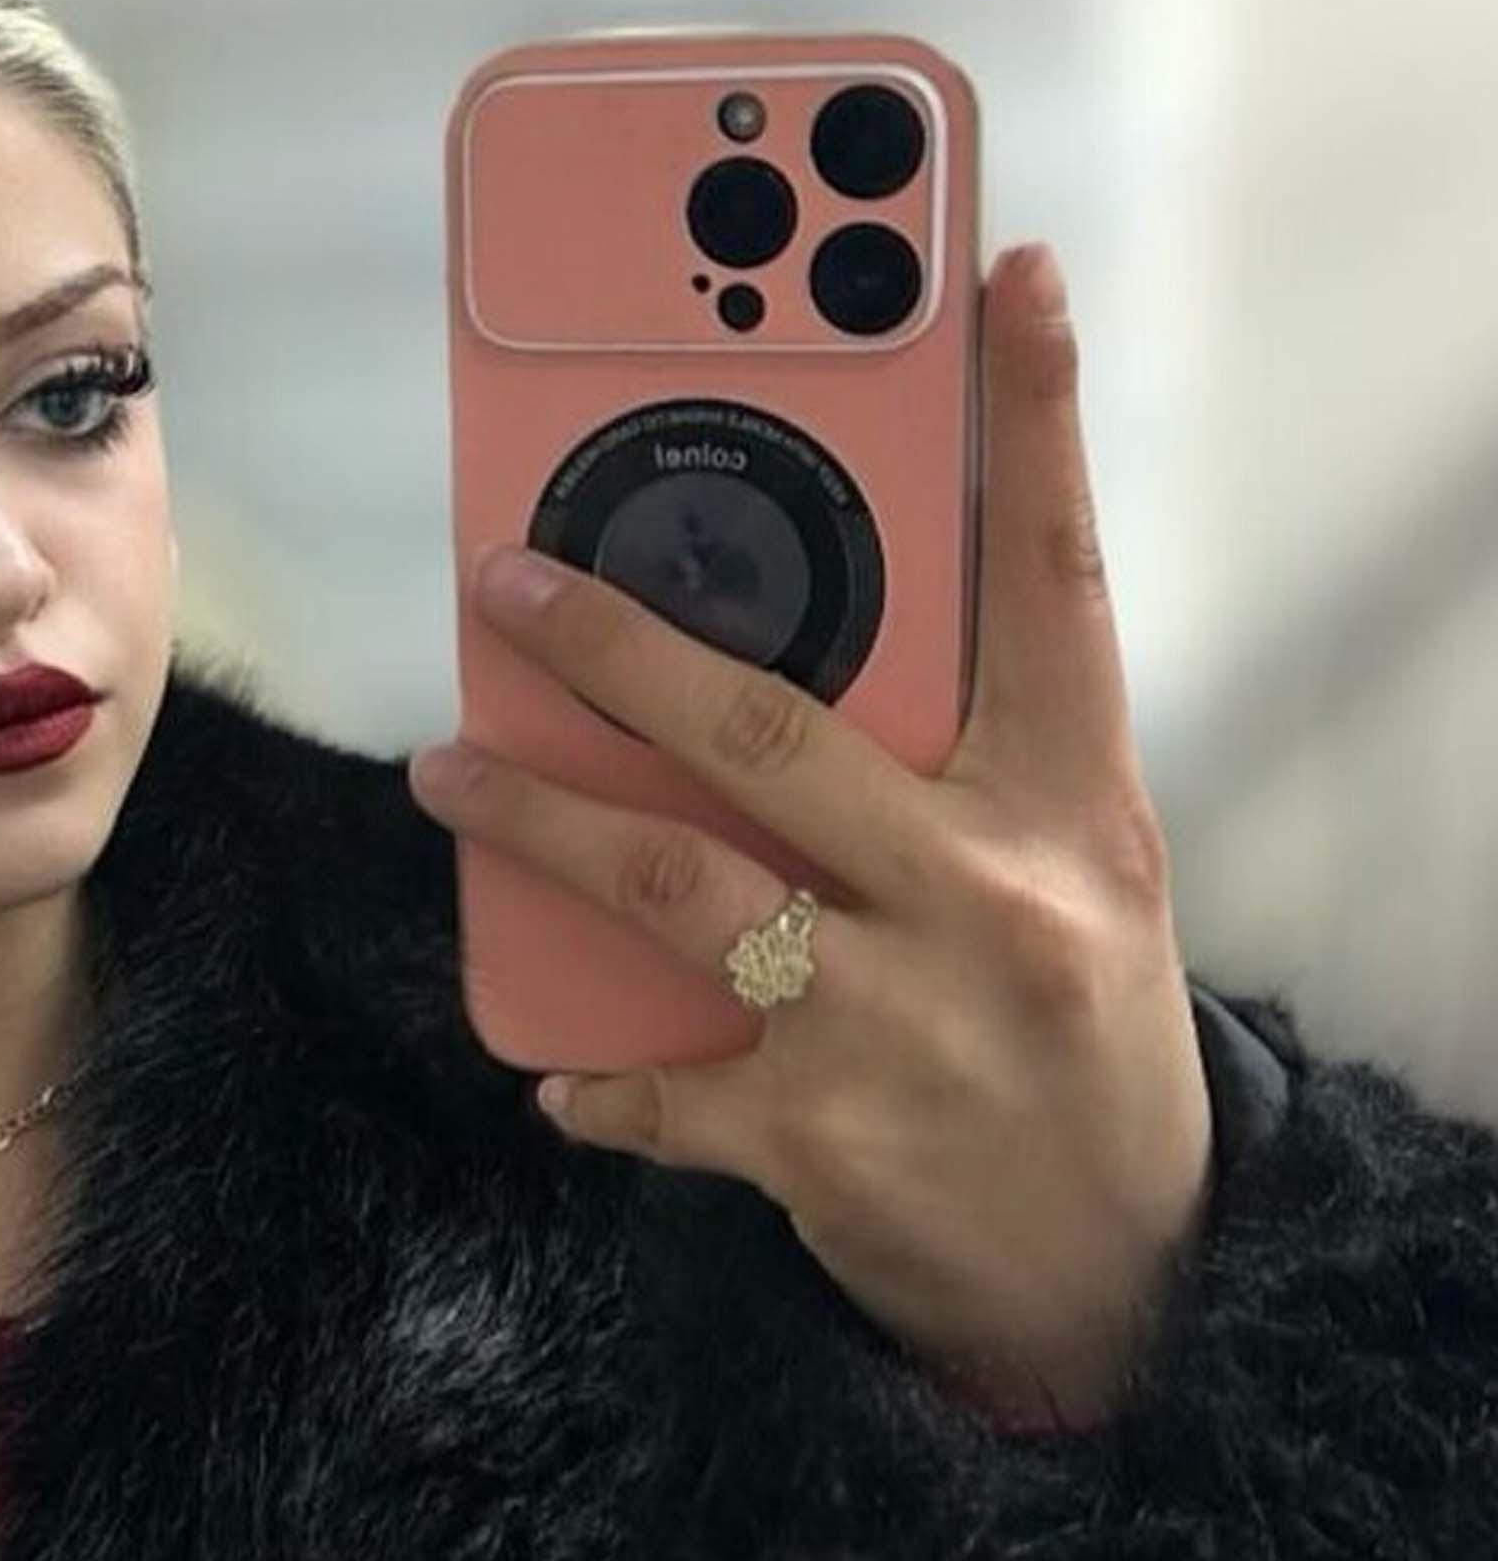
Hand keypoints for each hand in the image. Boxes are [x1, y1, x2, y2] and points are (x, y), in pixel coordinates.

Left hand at [407, 245, 1216, 1431]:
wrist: (1119, 1281)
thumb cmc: (1078, 1049)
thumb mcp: (1074, 888)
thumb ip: (963, 778)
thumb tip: (796, 666)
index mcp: (1073, 812)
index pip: (1060, 586)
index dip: (1036, 425)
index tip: (1005, 279)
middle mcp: (985, 901)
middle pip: (773, 730)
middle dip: (619, 646)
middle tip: (508, 581)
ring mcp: (891, 1022)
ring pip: (671, 886)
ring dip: (536, 823)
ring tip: (442, 773)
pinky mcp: (812, 1139)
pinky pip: (652, 1086)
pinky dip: (592, 1080)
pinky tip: (558, 1071)